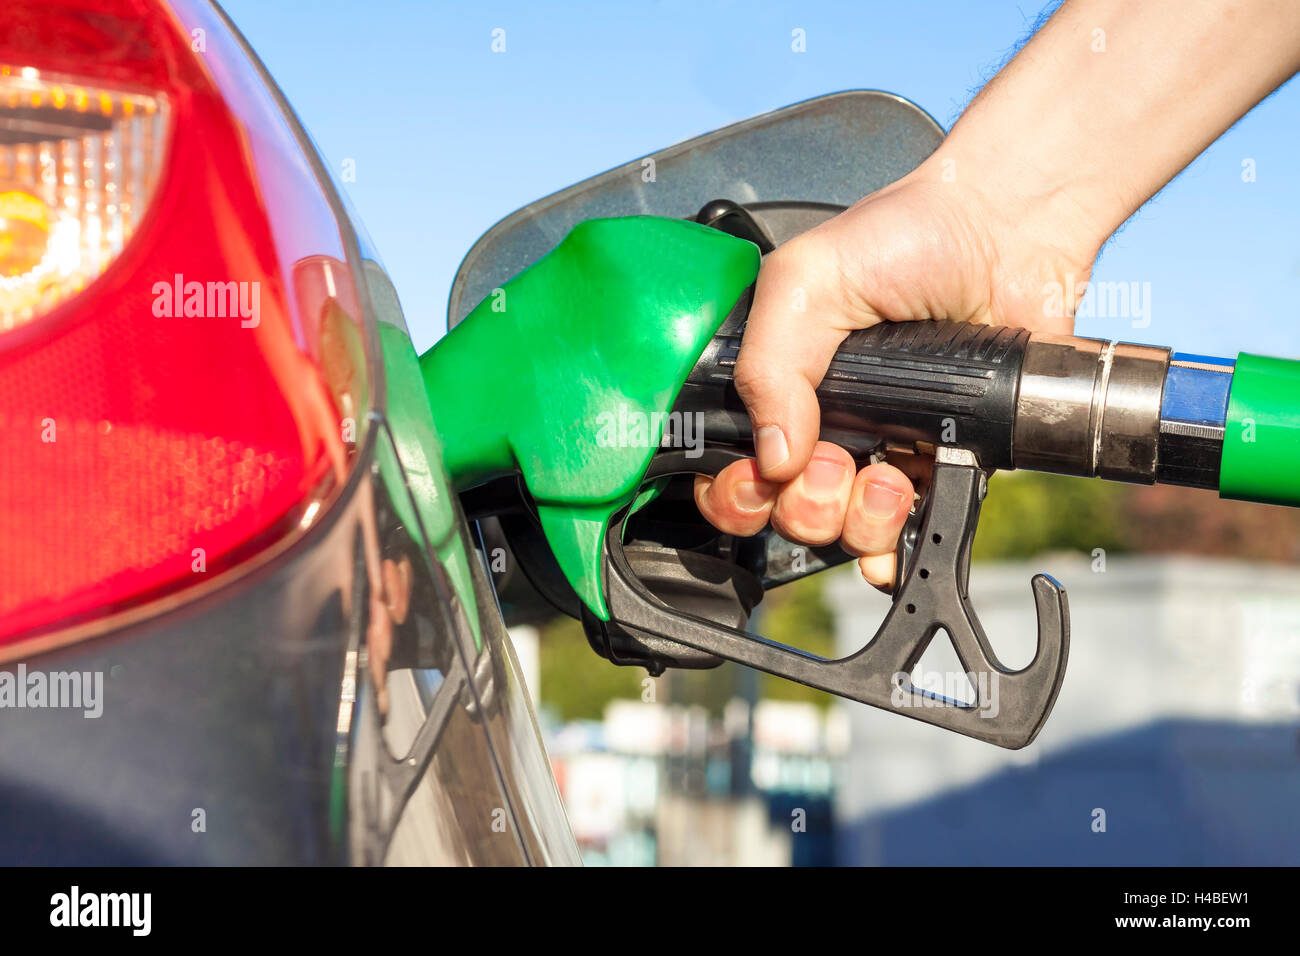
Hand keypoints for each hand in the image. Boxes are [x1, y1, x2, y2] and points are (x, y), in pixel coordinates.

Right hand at [694, 160, 1092, 587]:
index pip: (735, 463)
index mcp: (783, 383)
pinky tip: (905, 518)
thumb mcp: (805, 282)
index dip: (738, 487)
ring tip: (886, 477)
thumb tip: (774, 456)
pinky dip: (901, 547)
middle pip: (786, 510)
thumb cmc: (909, 235)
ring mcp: (887, 447)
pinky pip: (912, 530)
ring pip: (846, 530)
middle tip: (830, 466)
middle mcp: (827, 421)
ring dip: (856, 521)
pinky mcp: (947, 461)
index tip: (763, 474)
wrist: (1010, 231)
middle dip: (802, 507)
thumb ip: (768, 365)